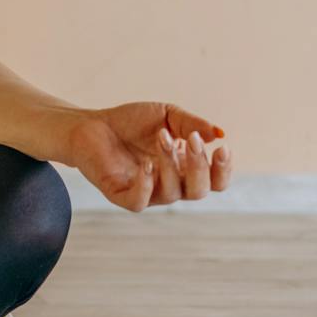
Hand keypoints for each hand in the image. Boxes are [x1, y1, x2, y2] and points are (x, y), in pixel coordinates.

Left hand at [62, 102, 231, 211]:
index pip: (215, 182)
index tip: (222, 147)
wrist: (92, 124)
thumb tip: (219, 134)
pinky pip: (140, 201)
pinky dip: (146, 184)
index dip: (224, 170)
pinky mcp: (121, 195)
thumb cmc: (131, 122)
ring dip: (171, 164)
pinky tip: (146, 164)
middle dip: (200, 166)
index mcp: (185, 169)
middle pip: (199, 191)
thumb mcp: (167, 115)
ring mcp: (147, 192)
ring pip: (172, 193)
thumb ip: (192, 124)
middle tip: (191, 140)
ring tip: (160, 137)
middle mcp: (170, 185)